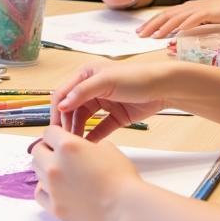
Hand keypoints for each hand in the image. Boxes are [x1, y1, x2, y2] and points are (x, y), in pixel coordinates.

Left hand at [30, 124, 142, 220]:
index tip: (61, 139)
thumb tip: (80, 147)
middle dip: (47, 150)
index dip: (56, 134)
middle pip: (37, 151)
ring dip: (46, 168)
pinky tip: (56, 188)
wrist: (126, 208)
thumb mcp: (106, 148)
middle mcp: (55, 164)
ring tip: (61, 172)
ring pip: (37, 170)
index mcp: (67, 145)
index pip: (48, 132)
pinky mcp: (54, 207)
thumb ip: (86, 144)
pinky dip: (45, 188)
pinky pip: (39, 193)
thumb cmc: (121, 176)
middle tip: (59, 155)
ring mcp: (52, 187)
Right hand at [48, 62, 171, 141]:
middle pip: (72, 108)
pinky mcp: (114, 117)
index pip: (64, 92)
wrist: (164, 88)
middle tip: (64, 140)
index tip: (55, 127)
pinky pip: (99, 129)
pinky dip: (93, 137)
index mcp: (86, 75)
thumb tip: (61, 105)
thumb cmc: (136, 77)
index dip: (58, 109)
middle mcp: (92, 88)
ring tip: (75, 145)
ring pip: (84, 119)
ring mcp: (103, 103)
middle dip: (67, 123)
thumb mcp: (106, 81)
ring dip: (78, 131)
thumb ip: (82, 92)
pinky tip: (88, 146)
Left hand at [137, 0, 219, 36]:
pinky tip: (179, 31)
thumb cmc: (217, 14)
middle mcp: (187, 7)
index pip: (163, 15)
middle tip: (140, 35)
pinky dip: (186, 25)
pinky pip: (195, 19)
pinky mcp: (208, 13)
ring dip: (165, 27)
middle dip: (151, 25)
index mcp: (184, 8)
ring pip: (177, 18)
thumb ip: (186, 24)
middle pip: (165, 16)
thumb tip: (175, 33)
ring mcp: (197, 9)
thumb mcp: (198, 18)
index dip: (150, 23)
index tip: (139, 31)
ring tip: (155, 36)